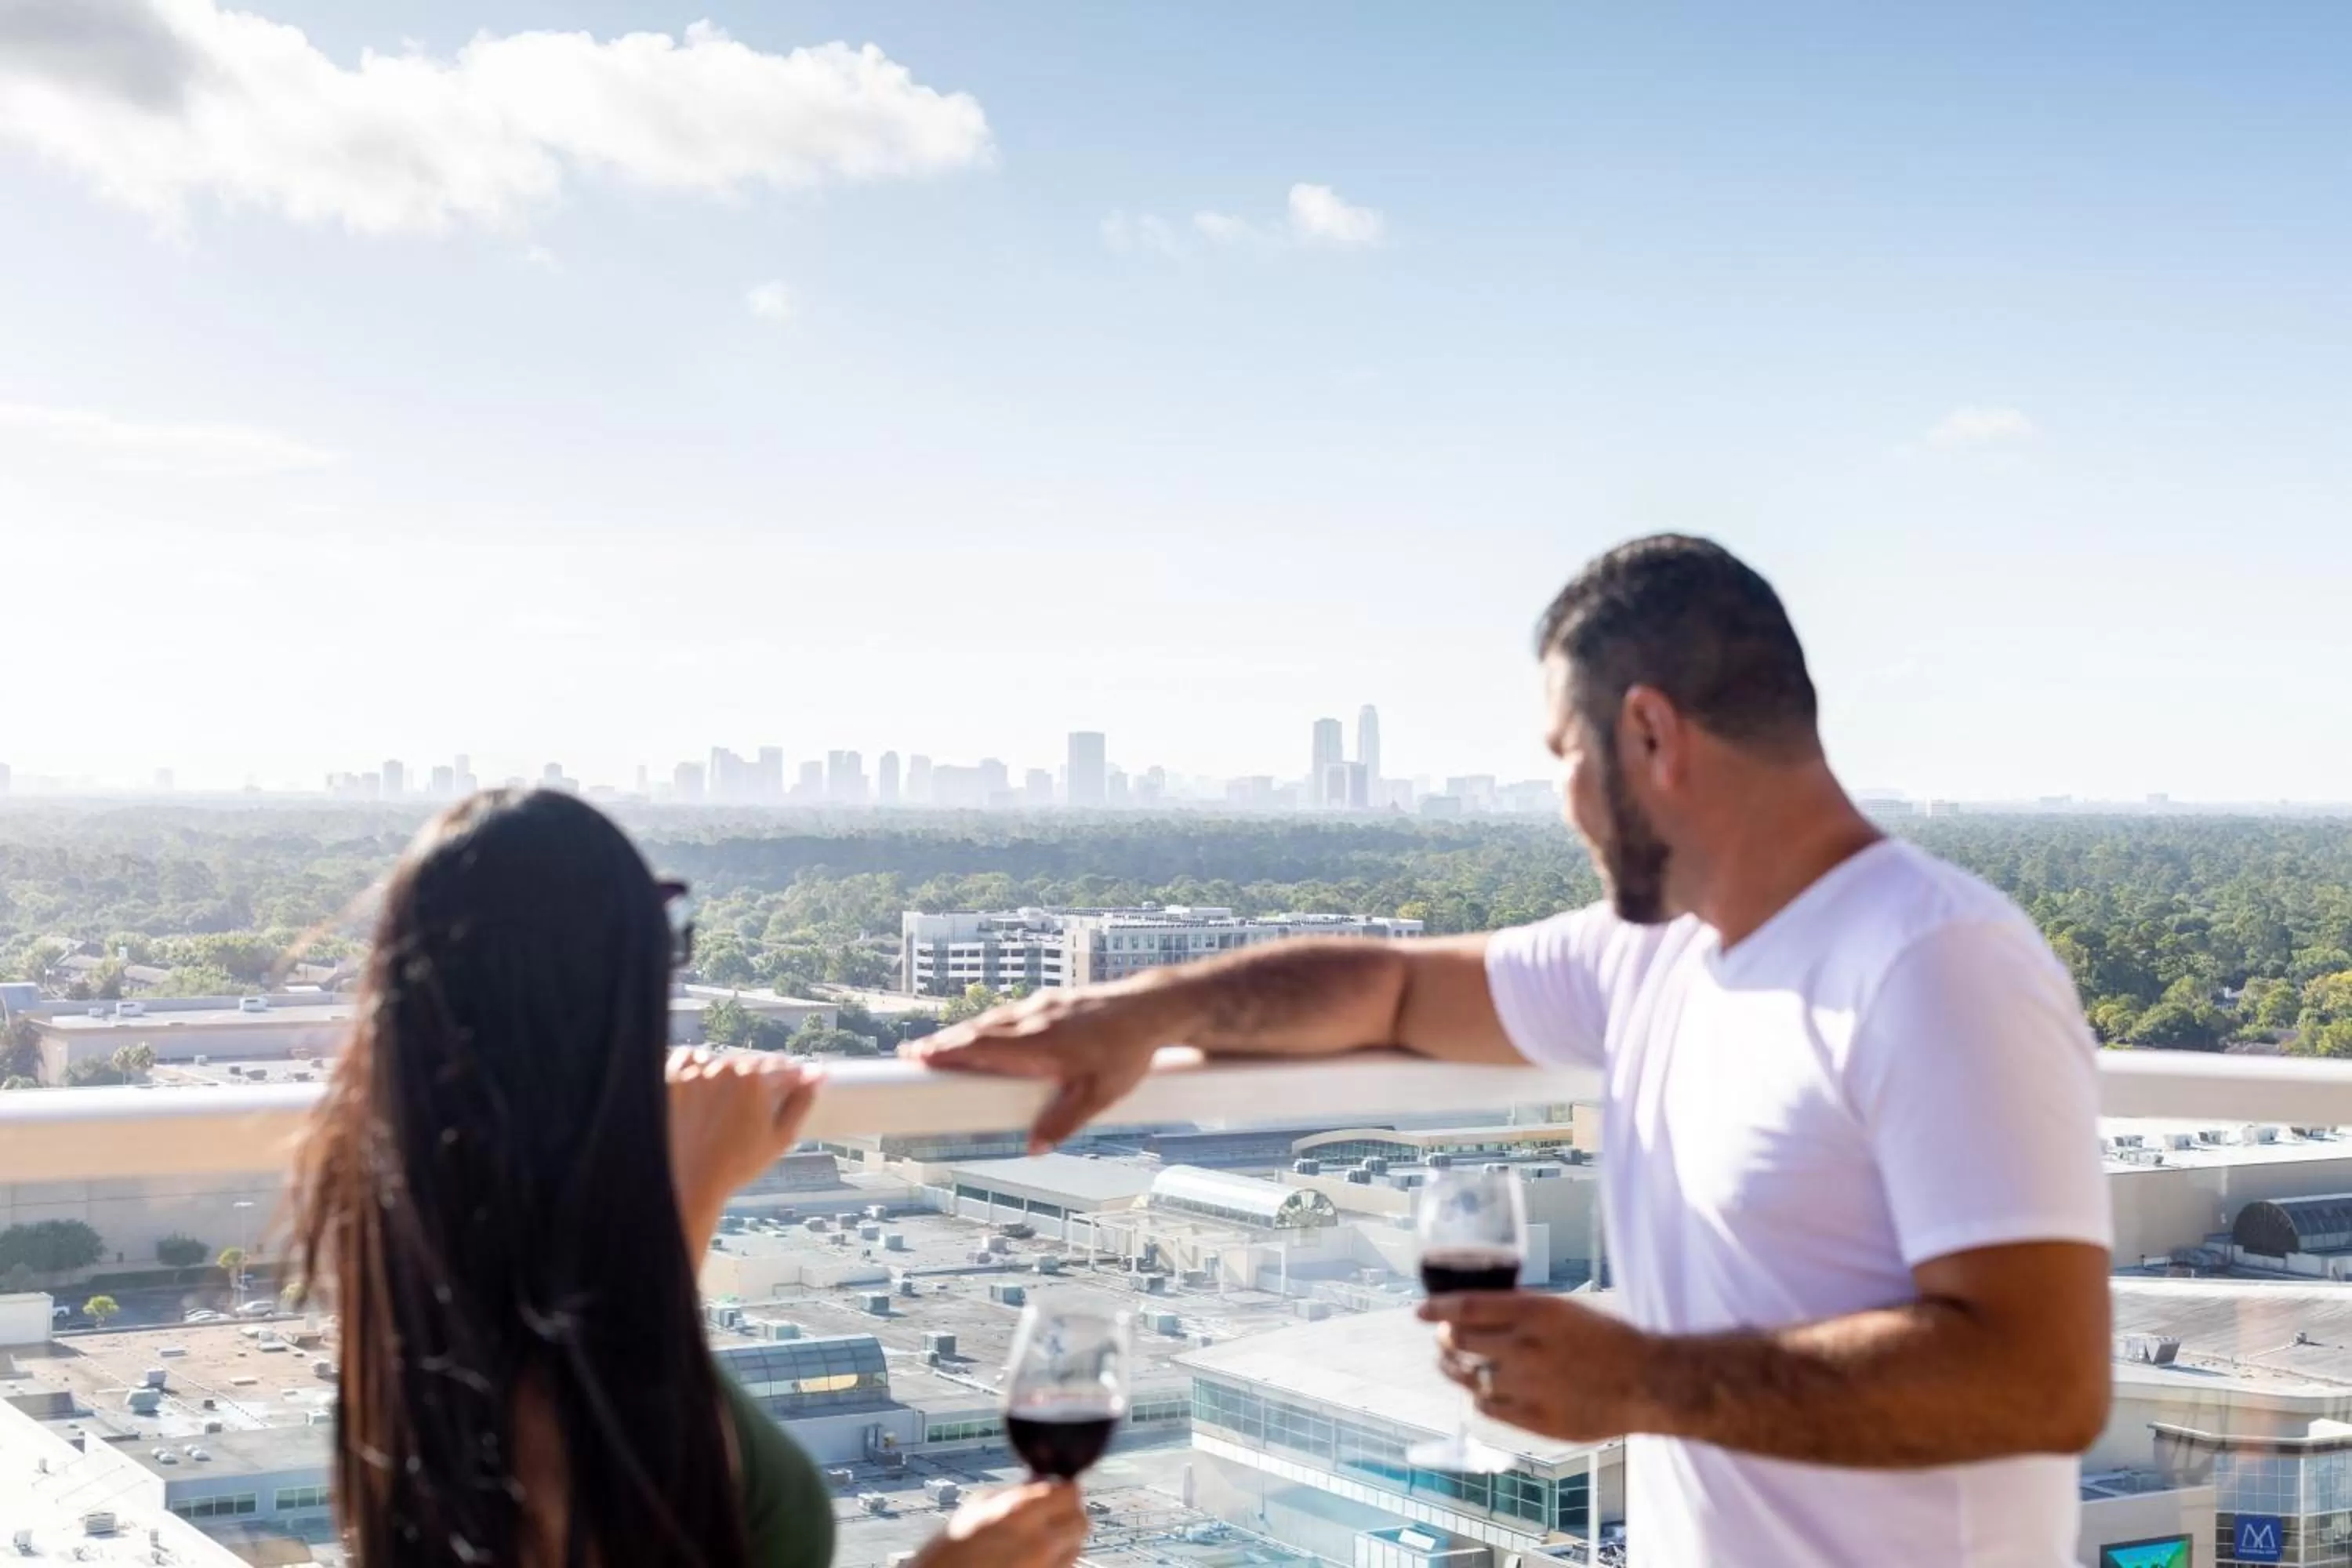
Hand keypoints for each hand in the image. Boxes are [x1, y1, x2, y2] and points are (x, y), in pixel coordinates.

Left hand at [666, 1049, 817, 1252]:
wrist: (688, 1183)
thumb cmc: (737, 1165)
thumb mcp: (781, 1138)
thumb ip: (802, 1102)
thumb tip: (817, 1074)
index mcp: (758, 1080)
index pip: (783, 1067)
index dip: (789, 1081)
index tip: (787, 1093)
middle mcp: (727, 1067)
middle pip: (752, 1063)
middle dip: (758, 1081)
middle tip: (750, 1112)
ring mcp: (697, 1071)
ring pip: (723, 1060)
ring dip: (727, 1075)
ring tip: (722, 1108)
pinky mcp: (672, 1077)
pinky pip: (689, 1057)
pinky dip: (696, 1067)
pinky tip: (700, 1090)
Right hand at [911, 985, 1188, 1152]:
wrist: (1153, 1008)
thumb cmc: (1127, 1052)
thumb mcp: (1099, 1094)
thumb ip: (1065, 1121)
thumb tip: (1034, 1148)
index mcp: (1038, 1042)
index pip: (981, 1047)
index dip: (946, 1052)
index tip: (915, 1057)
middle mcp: (1034, 1019)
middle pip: (978, 1031)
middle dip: (943, 1043)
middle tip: (911, 1055)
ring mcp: (1042, 1007)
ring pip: (993, 1021)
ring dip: (963, 1034)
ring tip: (939, 1047)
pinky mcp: (1053, 1002)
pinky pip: (1011, 1015)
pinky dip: (989, 1026)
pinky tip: (988, 1035)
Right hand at [912, 1480, 1087, 1567]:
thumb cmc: (946, 1553)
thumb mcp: (975, 1509)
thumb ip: (1012, 1494)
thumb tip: (1039, 1483)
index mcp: (1020, 1513)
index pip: (1070, 1491)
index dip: (1063, 1489)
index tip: (1055, 1490)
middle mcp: (1039, 1542)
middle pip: (1080, 1522)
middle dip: (1068, 1514)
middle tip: (1050, 1514)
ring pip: (1075, 1549)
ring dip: (1063, 1540)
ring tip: (1038, 1540)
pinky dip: (1053, 1563)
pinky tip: (1031, 1559)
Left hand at [1420, 1291, 1661, 1443]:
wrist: (1648, 1382)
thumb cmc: (1609, 1340)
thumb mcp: (1565, 1309)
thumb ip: (1522, 1310)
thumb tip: (1478, 1309)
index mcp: (1535, 1312)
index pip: (1466, 1306)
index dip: (1436, 1307)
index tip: (1419, 1311)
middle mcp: (1526, 1348)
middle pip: (1460, 1342)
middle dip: (1444, 1339)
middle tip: (1441, 1338)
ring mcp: (1529, 1387)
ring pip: (1470, 1378)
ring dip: (1454, 1369)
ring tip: (1450, 1364)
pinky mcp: (1535, 1420)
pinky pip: (1487, 1408)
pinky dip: (1478, 1398)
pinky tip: (1479, 1392)